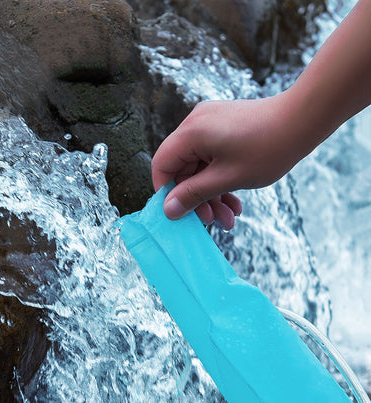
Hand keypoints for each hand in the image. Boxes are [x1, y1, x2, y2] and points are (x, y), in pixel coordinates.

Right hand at [152, 94, 304, 229]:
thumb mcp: (228, 178)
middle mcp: (195, 123)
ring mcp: (209, 123)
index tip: (181, 212)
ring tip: (229, 215)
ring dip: (212, 192)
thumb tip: (168, 210)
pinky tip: (234, 199)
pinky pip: (211, 156)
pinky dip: (219, 177)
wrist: (303, 120)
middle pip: (183, 168)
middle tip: (213, 220)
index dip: (167, 192)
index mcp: (191, 132)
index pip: (162, 165)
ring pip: (199, 165)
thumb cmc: (269, 148)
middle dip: (198, 197)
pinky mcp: (221, 126)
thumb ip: (194, 194)